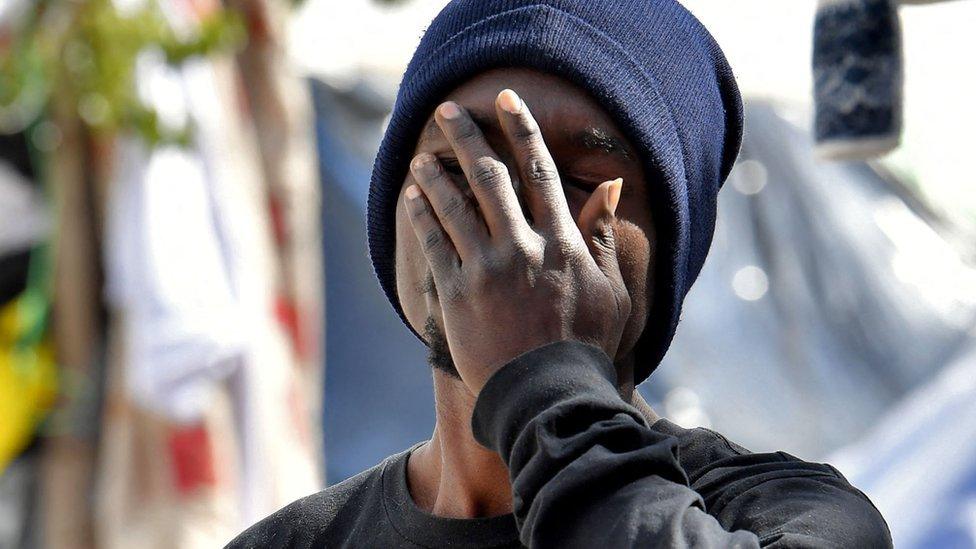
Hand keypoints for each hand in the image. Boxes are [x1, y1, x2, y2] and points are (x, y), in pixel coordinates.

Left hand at [405, 89, 630, 393]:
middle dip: (466, 138)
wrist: (547, 396)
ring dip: (435, 175)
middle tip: (448, 113)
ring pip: (454, 206)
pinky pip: (434, 244)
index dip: (521, 130)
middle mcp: (522, 247)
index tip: (506, 101)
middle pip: (489, 178)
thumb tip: (611, 185)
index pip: (539, 171)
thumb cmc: (585, 345)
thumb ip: (605, 235)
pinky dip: (421, 216)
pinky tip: (411, 198)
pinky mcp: (458, 294)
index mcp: (561, 242)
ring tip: (420, 156)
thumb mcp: (612, 289)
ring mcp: (487, 269)